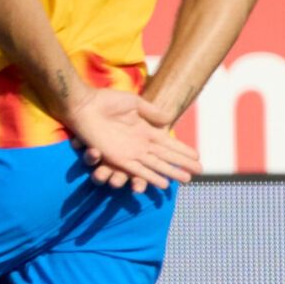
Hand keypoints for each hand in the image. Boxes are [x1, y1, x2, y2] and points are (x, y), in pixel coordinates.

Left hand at [65, 87, 200, 191]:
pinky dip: (151, 176)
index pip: (169, 144)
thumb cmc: (107, 101)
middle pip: (166, 158)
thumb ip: (152, 112)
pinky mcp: (118, 157)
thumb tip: (169, 119)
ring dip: (170, 173)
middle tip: (198, 173)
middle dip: (182, 165)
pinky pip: (138, 170)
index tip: (198, 158)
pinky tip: (163, 182)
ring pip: (156, 166)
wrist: (86, 105)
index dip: (183, 151)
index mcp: (145, 130)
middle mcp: (140, 144)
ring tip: (185, 180)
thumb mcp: (134, 104)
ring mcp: (130, 152)